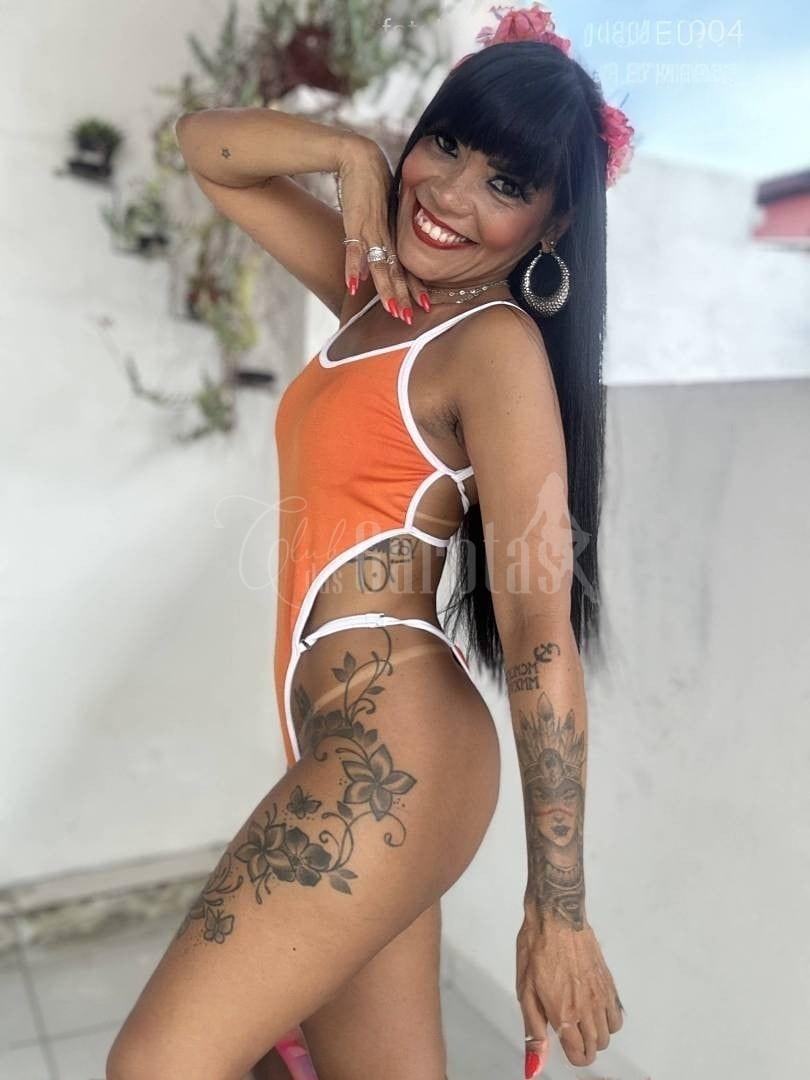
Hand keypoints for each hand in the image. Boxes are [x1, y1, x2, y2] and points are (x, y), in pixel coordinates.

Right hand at [335, 138, 430, 321]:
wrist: (360, 157)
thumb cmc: (371, 184)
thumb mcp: (382, 213)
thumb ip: (383, 235)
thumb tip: (379, 259)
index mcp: (394, 234)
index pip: (407, 266)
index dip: (414, 287)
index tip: (424, 306)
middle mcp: (386, 235)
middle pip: (397, 271)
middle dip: (403, 296)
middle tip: (409, 319)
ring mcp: (371, 229)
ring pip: (381, 265)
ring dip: (385, 289)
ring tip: (391, 310)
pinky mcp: (355, 222)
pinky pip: (354, 249)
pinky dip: (354, 267)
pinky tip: (355, 285)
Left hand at [516, 908, 623, 1073]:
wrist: (556, 916)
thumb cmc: (535, 950)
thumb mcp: (525, 991)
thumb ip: (533, 1031)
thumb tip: (534, 1067)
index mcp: (564, 1013)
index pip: (580, 1055)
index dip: (571, 1056)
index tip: (563, 1045)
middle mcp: (587, 1008)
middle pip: (596, 1047)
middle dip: (583, 1047)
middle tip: (569, 1033)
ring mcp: (601, 995)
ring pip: (609, 1034)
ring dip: (596, 1035)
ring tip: (580, 1021)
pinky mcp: (608, 983)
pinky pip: (617, 1015)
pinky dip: (609, 1021)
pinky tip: (594, 1009)